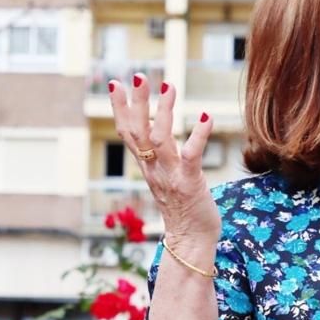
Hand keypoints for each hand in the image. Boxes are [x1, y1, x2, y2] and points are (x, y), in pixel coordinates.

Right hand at [107, 74, 220, 242]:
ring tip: (168, 86)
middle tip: (136, 76)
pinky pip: (192, 156)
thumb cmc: (183, 210)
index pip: (128, 133)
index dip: (120, 109)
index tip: (114, 84)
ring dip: (163, 111)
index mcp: (148, 167)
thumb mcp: (165, 179)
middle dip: (136, 103)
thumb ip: (159, 158)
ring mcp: (171, 175)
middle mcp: (154, 169)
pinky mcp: (190, 183)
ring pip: (160, 139)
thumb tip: (156, 134)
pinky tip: (205, 116)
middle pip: (139, 132)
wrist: (191, 243)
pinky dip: (198, 135)